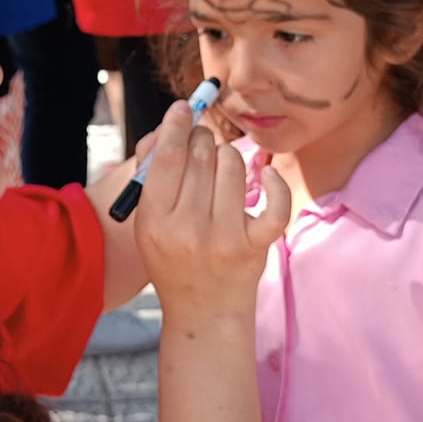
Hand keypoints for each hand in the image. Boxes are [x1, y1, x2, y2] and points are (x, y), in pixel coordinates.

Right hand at [133, 102, 289, 313]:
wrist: (204, 313)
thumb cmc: (173, 260)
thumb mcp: (148, 225)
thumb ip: (152, 177)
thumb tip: (172, 126)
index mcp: (155, 221)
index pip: (167, 157)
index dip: (176, 125)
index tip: (183, 108)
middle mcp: (189, 229)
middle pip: (202, 155)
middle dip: (202, 139)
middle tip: (202, 142)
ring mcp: (224, 238)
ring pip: (234, 166)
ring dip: (230, 157)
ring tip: (222, 171)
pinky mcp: (255, 246)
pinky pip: (274, 202)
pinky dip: (274, 182)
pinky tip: (266, 176)